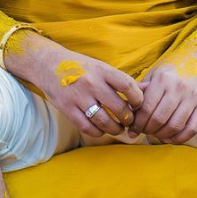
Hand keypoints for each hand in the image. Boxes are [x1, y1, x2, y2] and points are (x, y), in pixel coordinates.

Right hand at [17, 39, 143, 136]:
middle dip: (128, 118)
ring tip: (118, 128)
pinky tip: (102, 130)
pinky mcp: (67, 109)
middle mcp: (92, 83)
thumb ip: (122, 80)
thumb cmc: (81, 67)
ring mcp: (79, 97)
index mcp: (103, 71)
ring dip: (115, 129)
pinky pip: (87, 127)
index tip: (139, 104)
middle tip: (129, 121)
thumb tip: (148, 89)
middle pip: (118, 107)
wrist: (48, 65)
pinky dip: (98, 132)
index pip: (128, 85)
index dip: (138, 98)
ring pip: (104, 121)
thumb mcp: (102, 67)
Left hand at [133, 54, 196, 144]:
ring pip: (174, 126)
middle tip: (143, 132)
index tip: (132, 129)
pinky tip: (170, 138)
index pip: (146, 109)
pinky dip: (179, 138)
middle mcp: (179, 88)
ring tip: (155, 134)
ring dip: (161, 135)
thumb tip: (128, 111)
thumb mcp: (154, 74)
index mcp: (163, 79)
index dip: (137, 123)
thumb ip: (141, 91)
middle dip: (147, 130)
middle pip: (159, 119)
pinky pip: (192, 129)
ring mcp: (193, 97)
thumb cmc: (172, 70)